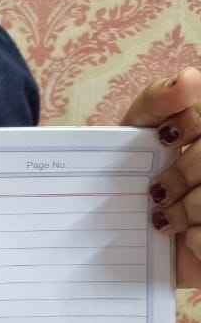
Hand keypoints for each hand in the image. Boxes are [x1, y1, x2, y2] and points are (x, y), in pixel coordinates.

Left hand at [122, 67, 200, 287]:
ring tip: (163, 219)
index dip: (191, 122)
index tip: (163, 137)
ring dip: (187, 210)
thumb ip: (158, 101)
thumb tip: (189, 79)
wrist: (128, 244)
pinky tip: (187, 241)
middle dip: (183, 174)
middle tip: (156, 192)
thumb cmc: (136, 179)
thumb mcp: (137, 135)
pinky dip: (197, 239)